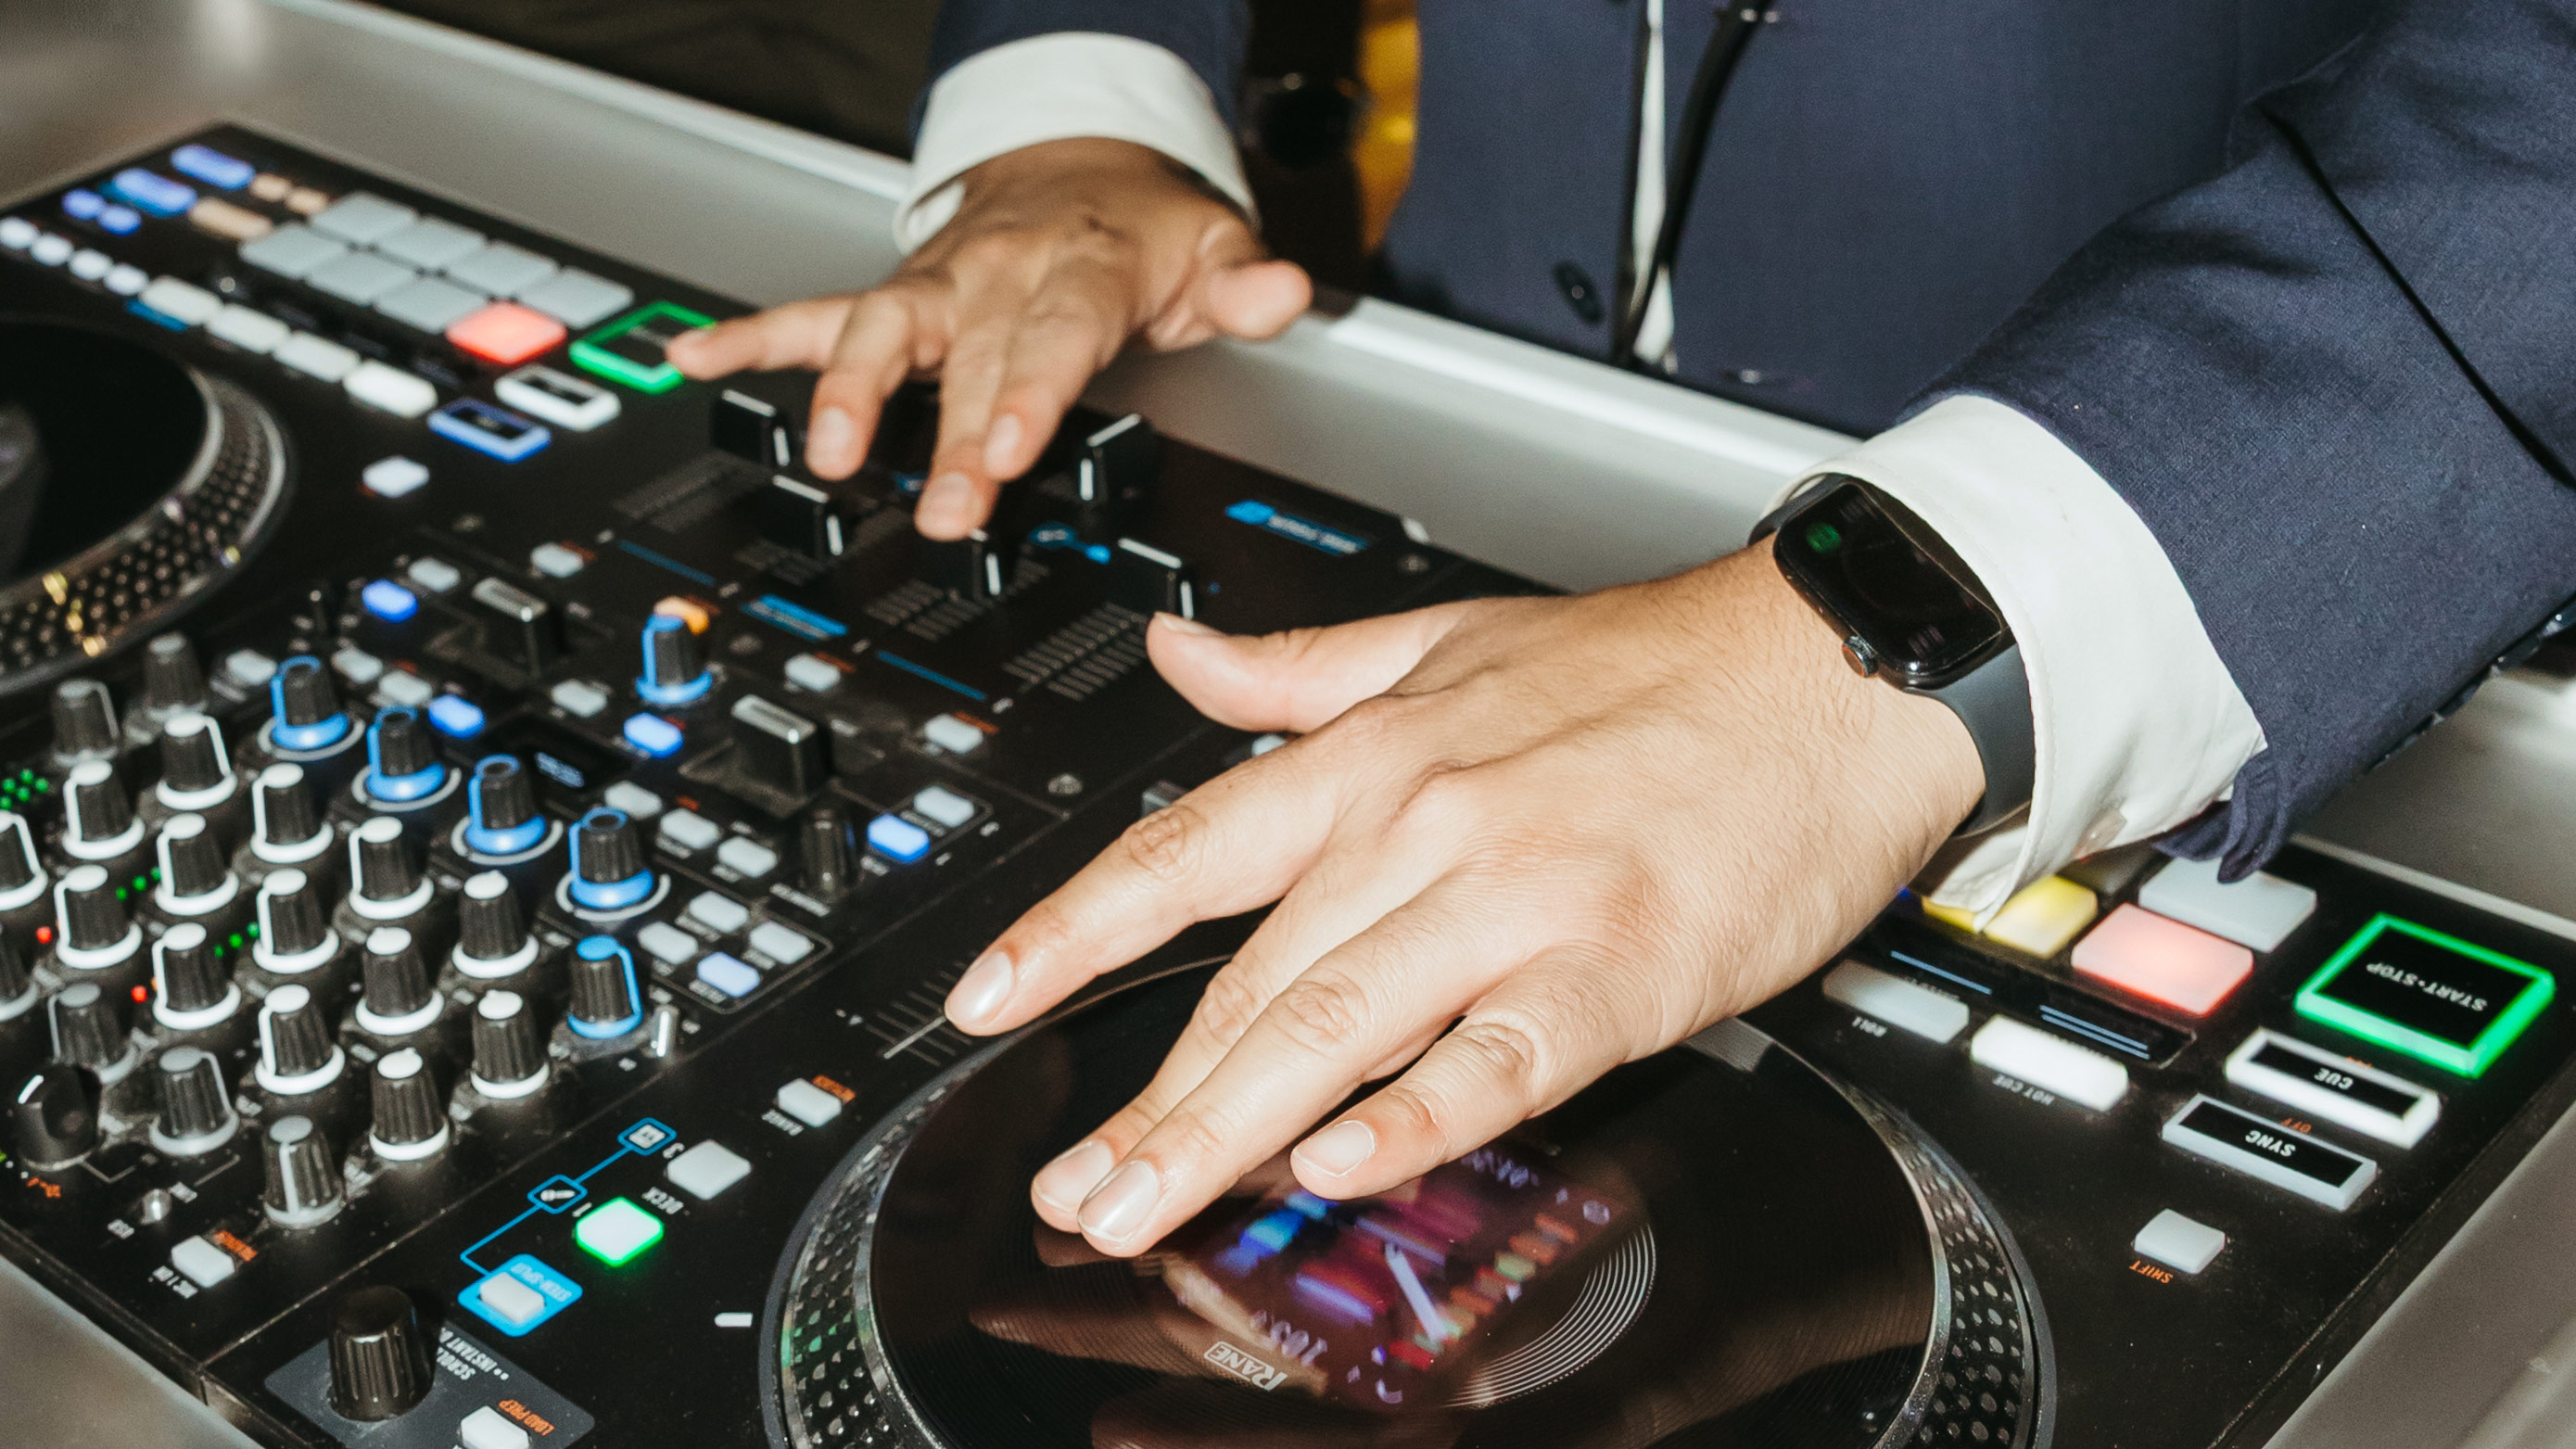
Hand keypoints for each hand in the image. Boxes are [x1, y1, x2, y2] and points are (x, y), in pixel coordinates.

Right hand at [665, 137, 1310, 538]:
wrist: (1078, 163)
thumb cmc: (1140, 230)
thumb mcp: (1213, 248)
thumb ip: (1245, 285)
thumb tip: (1284, 293)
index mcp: (1075, 273)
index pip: (1053, 340)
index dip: (1028, 396)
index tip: (1009, 450)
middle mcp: (994, 276)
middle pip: (969, 360)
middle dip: (951, 434)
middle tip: (944, 507)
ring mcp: (934, 287)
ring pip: (878, 331)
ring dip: (849, 391)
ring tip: (830, 453)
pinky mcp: (890, 296)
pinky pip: (810, 314)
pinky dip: (750, 336)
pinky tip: (694, 360)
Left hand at [940, 540, 1985, 1256]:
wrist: (1833, 668)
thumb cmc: (1654, 666)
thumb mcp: (1446, 640)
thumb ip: (1295, 668)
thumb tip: (1173, 653)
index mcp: (1371, 756)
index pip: (1181, 851)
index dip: (1066, 931)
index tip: (984, 1000)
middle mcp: (1419, 825)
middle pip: (1244, 979)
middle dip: (1142, 1095)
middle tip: (1065, 1184)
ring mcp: (1513, 899)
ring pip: (1333, 1026)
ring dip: (1221, 1131)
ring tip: (1137, 1206)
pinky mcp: (1614, 966)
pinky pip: (1492, 1056)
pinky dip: (1411, 1116)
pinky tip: (1340, 1170)